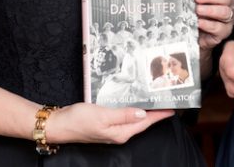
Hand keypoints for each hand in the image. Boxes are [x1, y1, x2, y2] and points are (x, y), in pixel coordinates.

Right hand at [48, 103, 172, 144]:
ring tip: (156, 100)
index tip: (173, 107)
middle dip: (156, 112)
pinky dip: (133, 109)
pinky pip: (125, 116)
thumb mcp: (103, 115)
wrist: (60, 124)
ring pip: (135, 119)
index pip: (146, 122)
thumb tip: (143, 113)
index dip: (160, 114)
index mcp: (121, 132)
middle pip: (143, 122)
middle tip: (168, 100)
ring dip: (146, 110)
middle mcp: (119, 132)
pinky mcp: (106, 123)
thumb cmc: (79, 120)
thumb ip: (124, 114)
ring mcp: (113, 129)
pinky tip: (135, 102)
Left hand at [195, 0, 233, 49]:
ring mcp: (229, 18)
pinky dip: (208, 24)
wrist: (196, 34)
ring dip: (210, 10)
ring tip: (198, 10)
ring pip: (225, 12)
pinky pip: (219, 27)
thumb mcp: (195, 2)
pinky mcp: (225, 31)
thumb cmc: (198, 15)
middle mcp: (228, 4)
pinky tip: (199, 22)